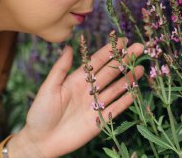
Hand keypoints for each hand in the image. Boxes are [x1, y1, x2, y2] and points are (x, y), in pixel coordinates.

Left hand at [7, 40, 144, 157]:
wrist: (41, 141)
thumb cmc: (40, 113)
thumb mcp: (48, 88)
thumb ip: (60, 68)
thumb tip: (68, 47)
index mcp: (76, 79)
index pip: (96, 62)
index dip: (109, 51)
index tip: (122, 41)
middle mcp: (89, 90)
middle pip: (110, 72)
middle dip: (124, 60)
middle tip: (138, 47)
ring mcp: (95, 105)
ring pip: (116, 88)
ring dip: (128, 78)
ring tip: (141, 67)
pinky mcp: (99, 120)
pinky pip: (116, 108)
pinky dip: (126, 100)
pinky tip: (136, 92)